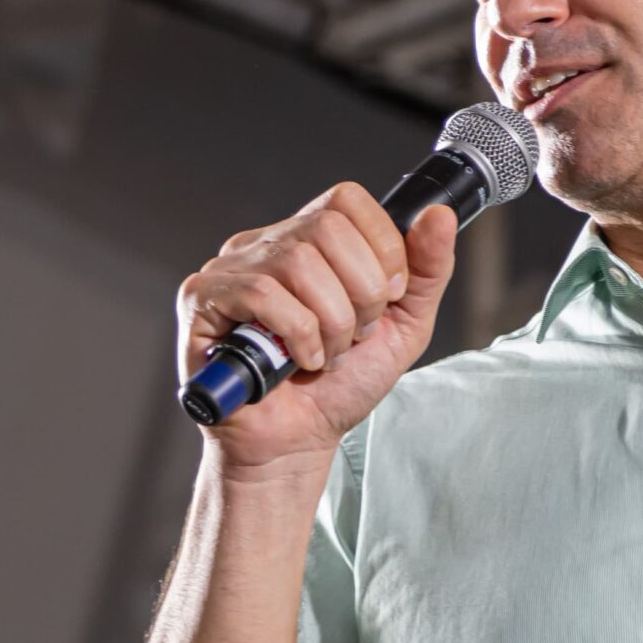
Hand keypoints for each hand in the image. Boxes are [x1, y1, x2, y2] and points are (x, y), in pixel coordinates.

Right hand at [177, 183, 457, 472]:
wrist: (298, 443)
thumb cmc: (341, 385)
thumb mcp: (404, 326)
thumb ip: (427, 270)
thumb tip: (439, 215)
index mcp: (311, 240)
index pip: (346, 199)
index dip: (380, 246)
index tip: (388, 297)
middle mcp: (268, 244)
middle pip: (327, 227)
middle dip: (360, 293)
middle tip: (354, 334)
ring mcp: (231, 268)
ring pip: (298, 261)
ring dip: (330, 321)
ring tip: (327, 353)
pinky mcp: (202, 298)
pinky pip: (260, 292)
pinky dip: (297, 334)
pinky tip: (300, 360)